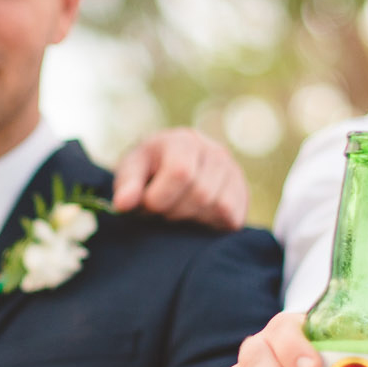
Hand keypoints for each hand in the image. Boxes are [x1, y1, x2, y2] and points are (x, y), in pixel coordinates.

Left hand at [112, 127, 247, 229]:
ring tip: (177, 212)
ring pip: (220, 208)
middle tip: (160, 212)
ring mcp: (233, 171)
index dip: (160, 198)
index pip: (181, 172)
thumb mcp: (130, 170)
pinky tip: (194, 218)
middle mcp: (214, 151)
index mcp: (183, 141)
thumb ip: (126, 185)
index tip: (146, 206)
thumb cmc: (147, 170)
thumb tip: (124, 204)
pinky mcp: (243, 193)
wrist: (170, 166)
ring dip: (193, 220)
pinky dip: (211, 225)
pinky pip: (233, 218)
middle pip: (201, 194)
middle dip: (174, 212)